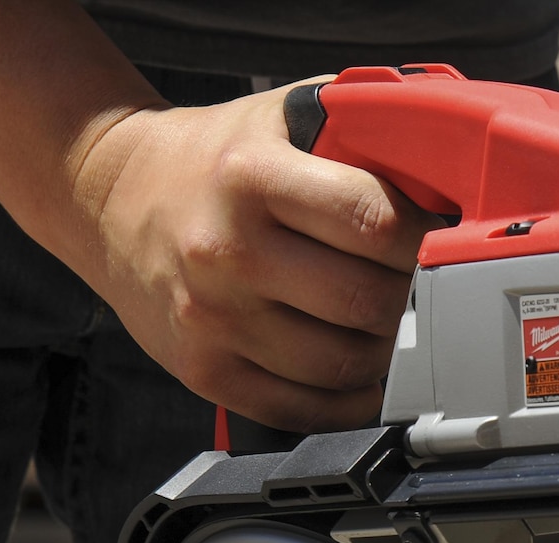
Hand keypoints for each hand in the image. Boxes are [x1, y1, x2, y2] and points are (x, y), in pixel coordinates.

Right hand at [66, 81, 436, 430]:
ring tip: (391, 326)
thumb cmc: (213, 159)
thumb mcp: (283, 118)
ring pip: (344, 364)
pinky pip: (303, 409)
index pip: (375, 221)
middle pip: (367, 301)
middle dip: (413, 299)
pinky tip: (361, 375)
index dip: (429, 238)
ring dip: (387, 354)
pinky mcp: (204, 370)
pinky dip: (348, 401)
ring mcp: (213, 318)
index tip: (446, 241)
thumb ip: (362, 133)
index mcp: (253, 177)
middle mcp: (228, 250)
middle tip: (425, 289)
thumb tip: (451, 168)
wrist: (107, 194)